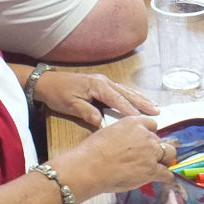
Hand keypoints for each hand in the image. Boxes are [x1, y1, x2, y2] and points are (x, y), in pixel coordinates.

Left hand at [34, 71, 158, 126]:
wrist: (47, 83)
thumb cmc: (59, 94)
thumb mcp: (70, 105)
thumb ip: (86, 112)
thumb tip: (101, 122)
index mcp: (98, 86)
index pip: (117, 99)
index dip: (129, 109)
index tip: (140, 119)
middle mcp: (104, 82)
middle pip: (126, 93)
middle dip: (142, 102)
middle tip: (157, 111)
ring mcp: (104, 82)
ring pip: (126, 90)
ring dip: (140, 98)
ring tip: (154, 106)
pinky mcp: (101, 85)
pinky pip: (120, 90)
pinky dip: (131, 96)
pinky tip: (138, 101)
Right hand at [59, 116, 175, 195]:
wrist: (91, 166)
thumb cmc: (92, 150)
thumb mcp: (109, 132)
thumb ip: (124, 135)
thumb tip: (125, 143)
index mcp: (134, 122)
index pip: (152, 125)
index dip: (149, 134)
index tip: (144, 142)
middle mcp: (146, 135)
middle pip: (160, 140)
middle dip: (155, 148)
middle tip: (146, 157)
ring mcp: (151, 152)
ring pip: (169, 154)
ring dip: (164, 160)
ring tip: (158, 166)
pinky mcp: (152, 170)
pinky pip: (166, 174)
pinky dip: (166, 177)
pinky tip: (163, 179)